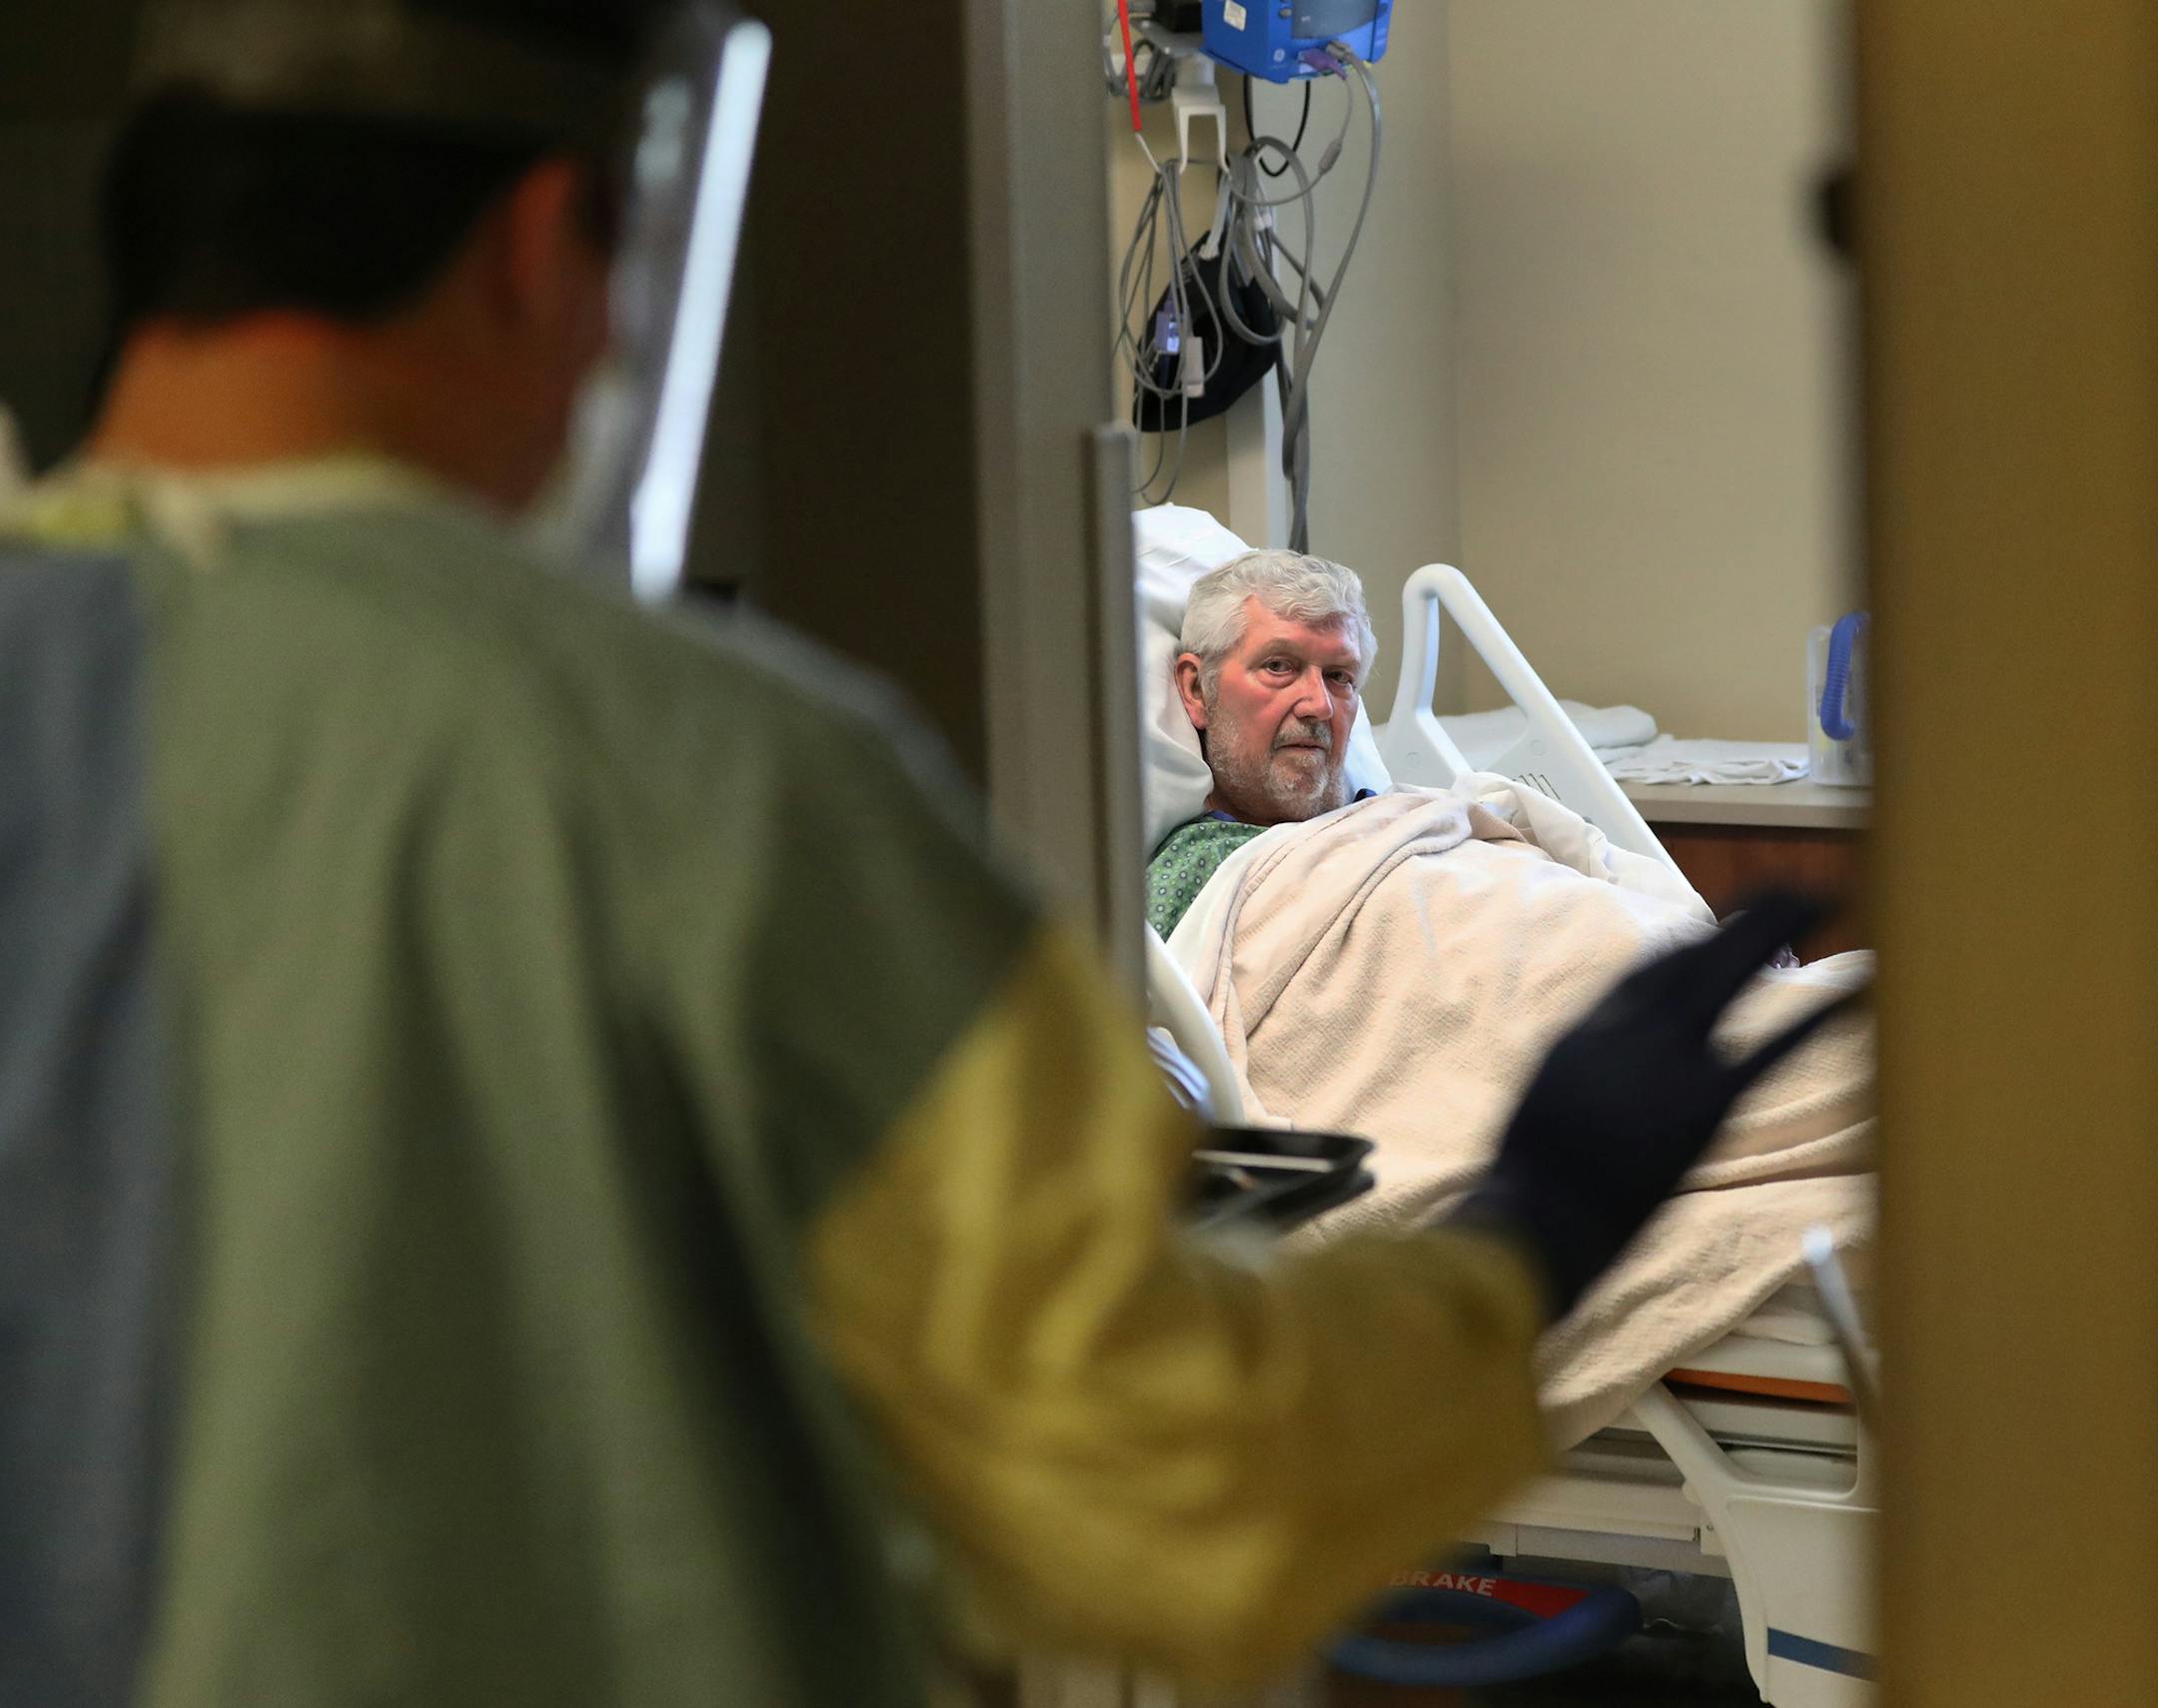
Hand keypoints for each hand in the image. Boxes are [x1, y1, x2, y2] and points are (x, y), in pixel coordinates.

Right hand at [1450, 891, 1864, 1320]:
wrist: (1543, 1213)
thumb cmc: (1534, 1172)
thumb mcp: (1550, 1095)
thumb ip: (1588, 1063)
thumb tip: (1608, 1056)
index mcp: (1593, 1025)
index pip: (1652, 970)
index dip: (1696, 946)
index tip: (1726, 929)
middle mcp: (1633, 1025)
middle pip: (1700, 953)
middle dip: (1751, 915)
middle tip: (1794, 885)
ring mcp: (1670, 1058)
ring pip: (1730, 974)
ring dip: (1777, 929)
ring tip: (1822, 898)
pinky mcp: (1706, 1103)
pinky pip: (1769, 1052)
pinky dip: (1813, 1018)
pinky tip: (1854, 990)